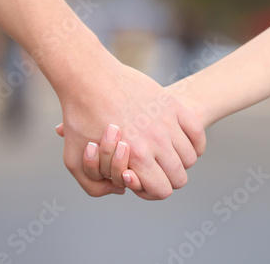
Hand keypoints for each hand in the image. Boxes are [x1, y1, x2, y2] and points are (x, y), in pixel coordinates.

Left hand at [56, 44, 205, 199]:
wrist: (89, 78)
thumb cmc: (79, 118)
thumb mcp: (73, 160)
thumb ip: (94, 186)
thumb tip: (120, 192)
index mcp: (137, 158)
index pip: (163, 191)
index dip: (155, 190)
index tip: (144, 180)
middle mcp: (157, 142)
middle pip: (180, 177)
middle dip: (168, 178)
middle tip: (154, 169)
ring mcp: (168, 122)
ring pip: (190, 157)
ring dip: (180, 161)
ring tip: (165, 154)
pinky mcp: (173, 105)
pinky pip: (197, 133)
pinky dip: (194, 143)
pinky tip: (181, 142)